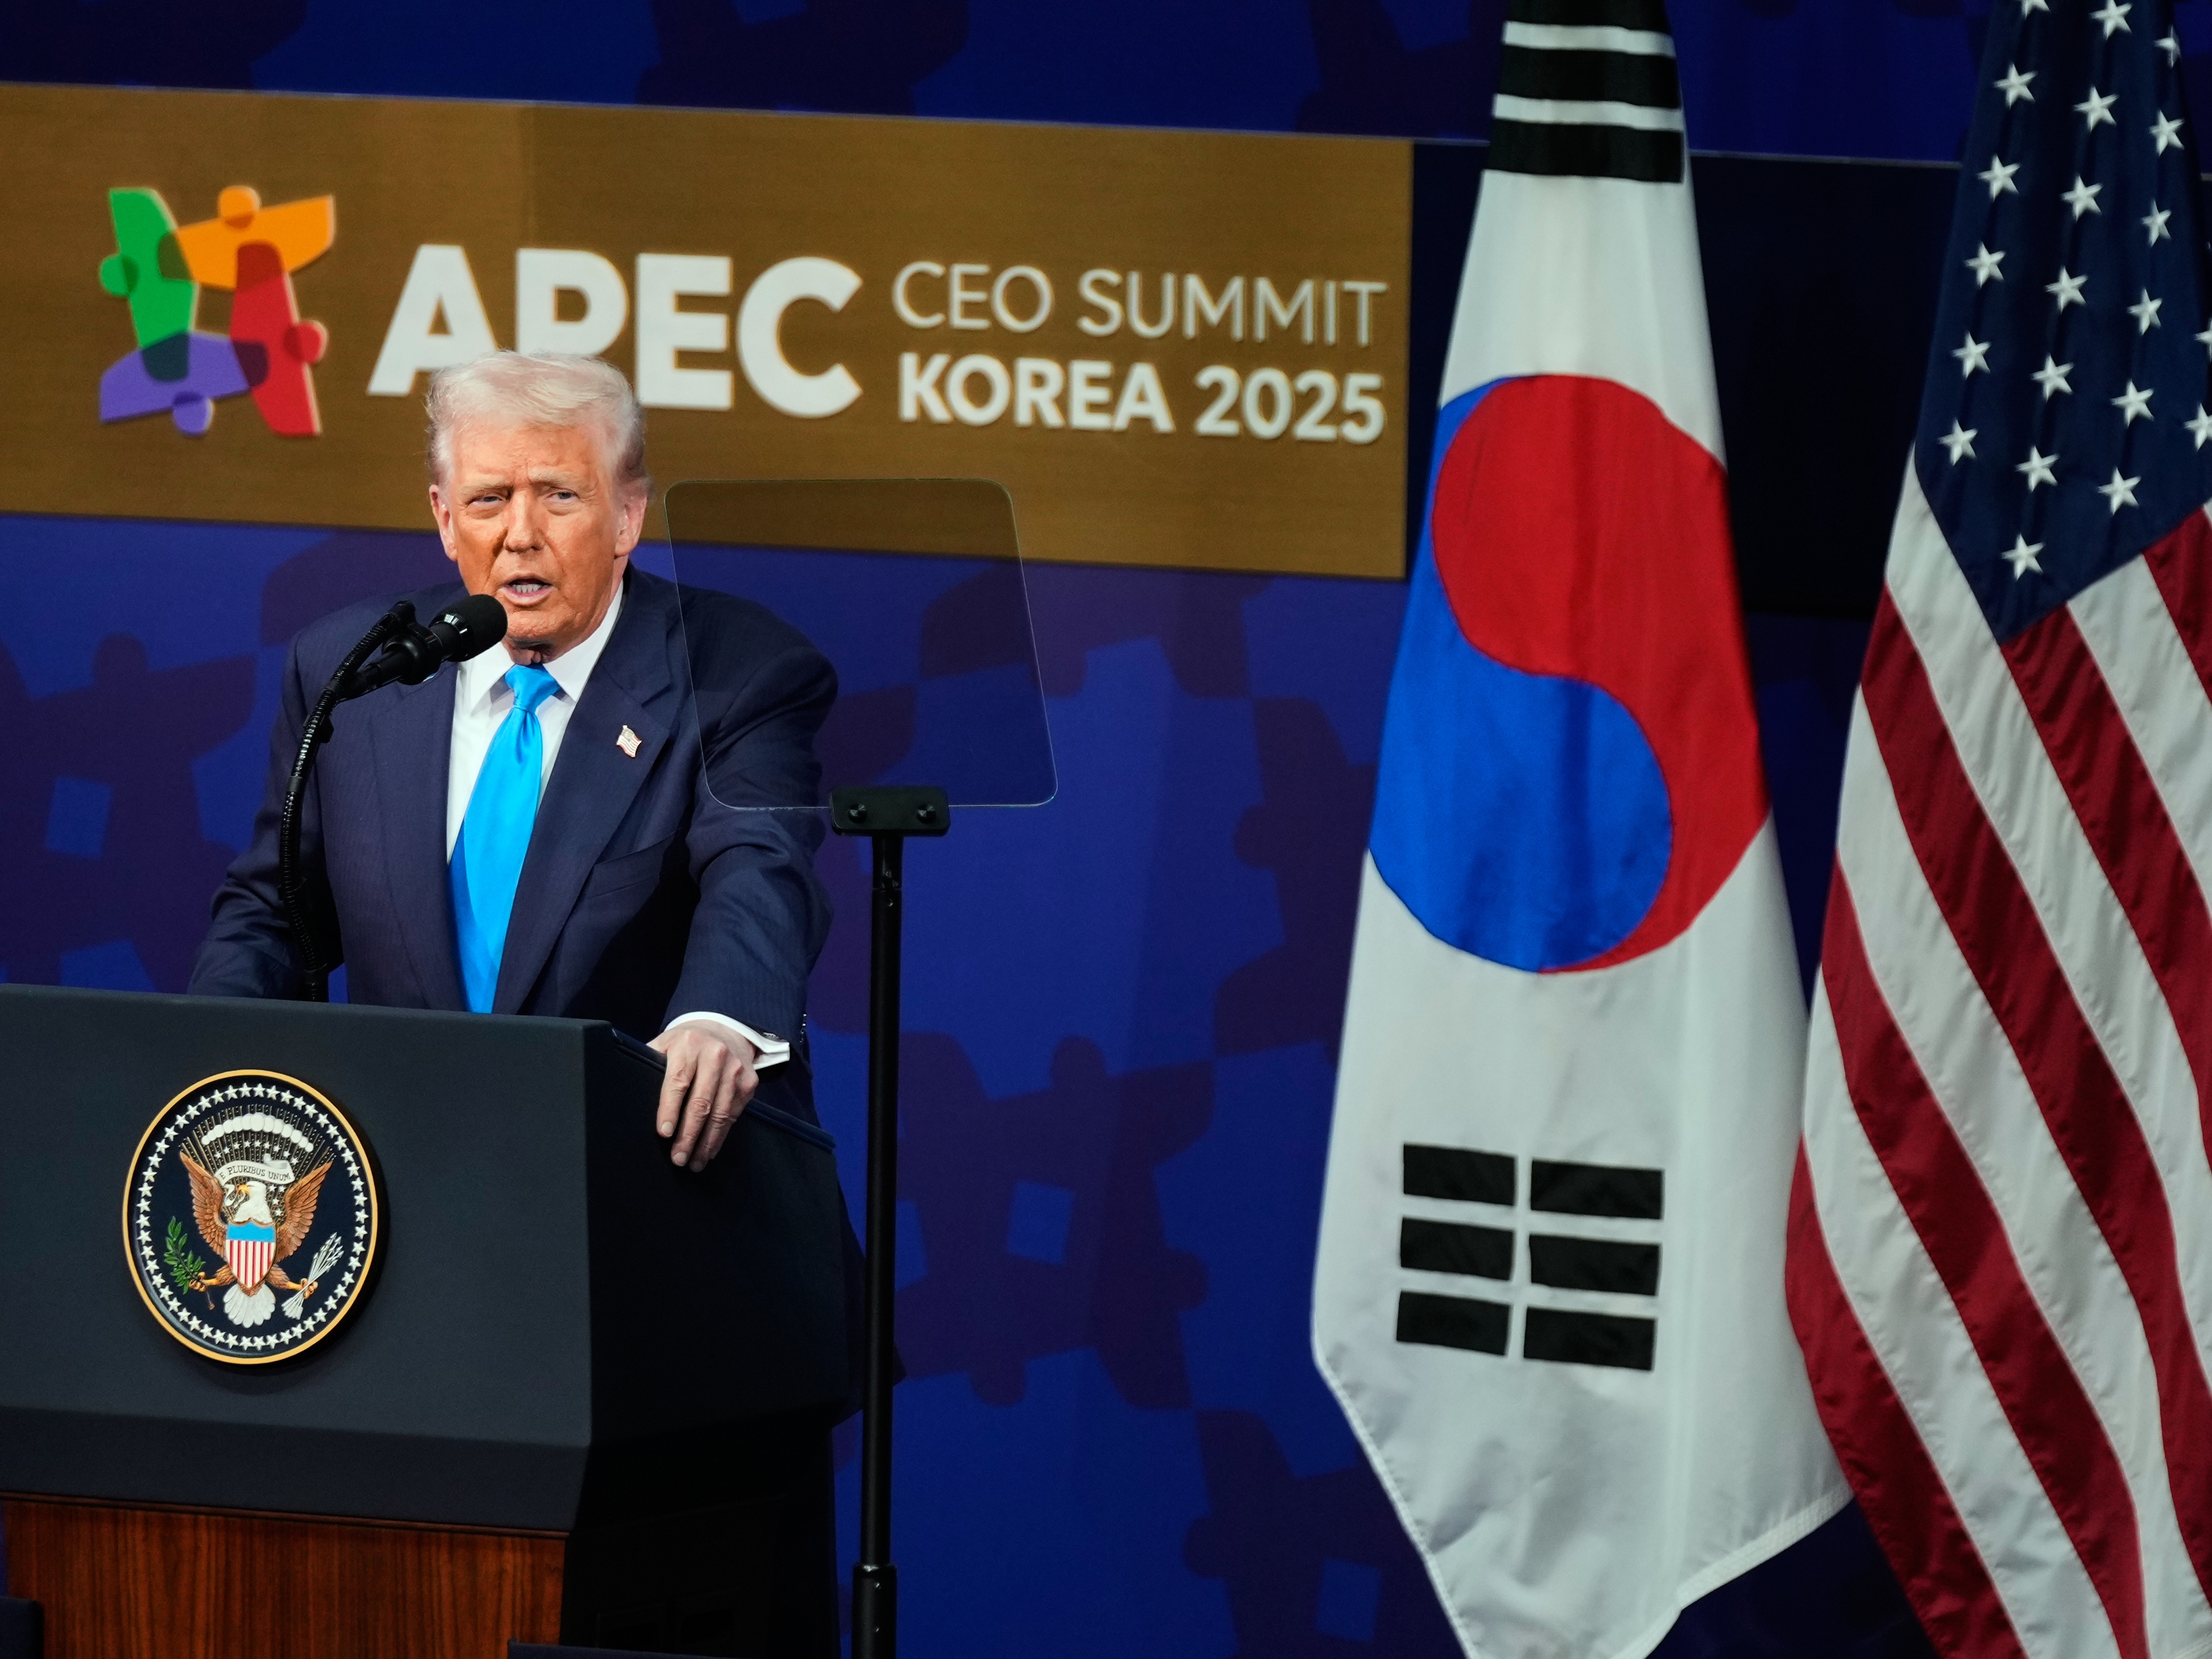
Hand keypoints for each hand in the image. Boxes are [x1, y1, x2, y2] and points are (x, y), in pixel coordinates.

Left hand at [648, 1020, 758, 1169]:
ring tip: (694, 1162)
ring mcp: (735, 1069)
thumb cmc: (686, 1044)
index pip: (678, 1081)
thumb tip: (627, 1090)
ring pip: (720, 1113)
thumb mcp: (665, 1043)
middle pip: (701, 1103)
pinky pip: (733, 1115)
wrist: (726, 1031)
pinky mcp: (748, 1083)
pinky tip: (709, 1149)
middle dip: (688, 1135)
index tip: (664, 1133)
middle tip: (677, 1158)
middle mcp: (715, 1055)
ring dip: (706, 1142)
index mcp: (689, 1044)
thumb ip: (649, 1061)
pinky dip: (720, 1136)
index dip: (670, 1109)